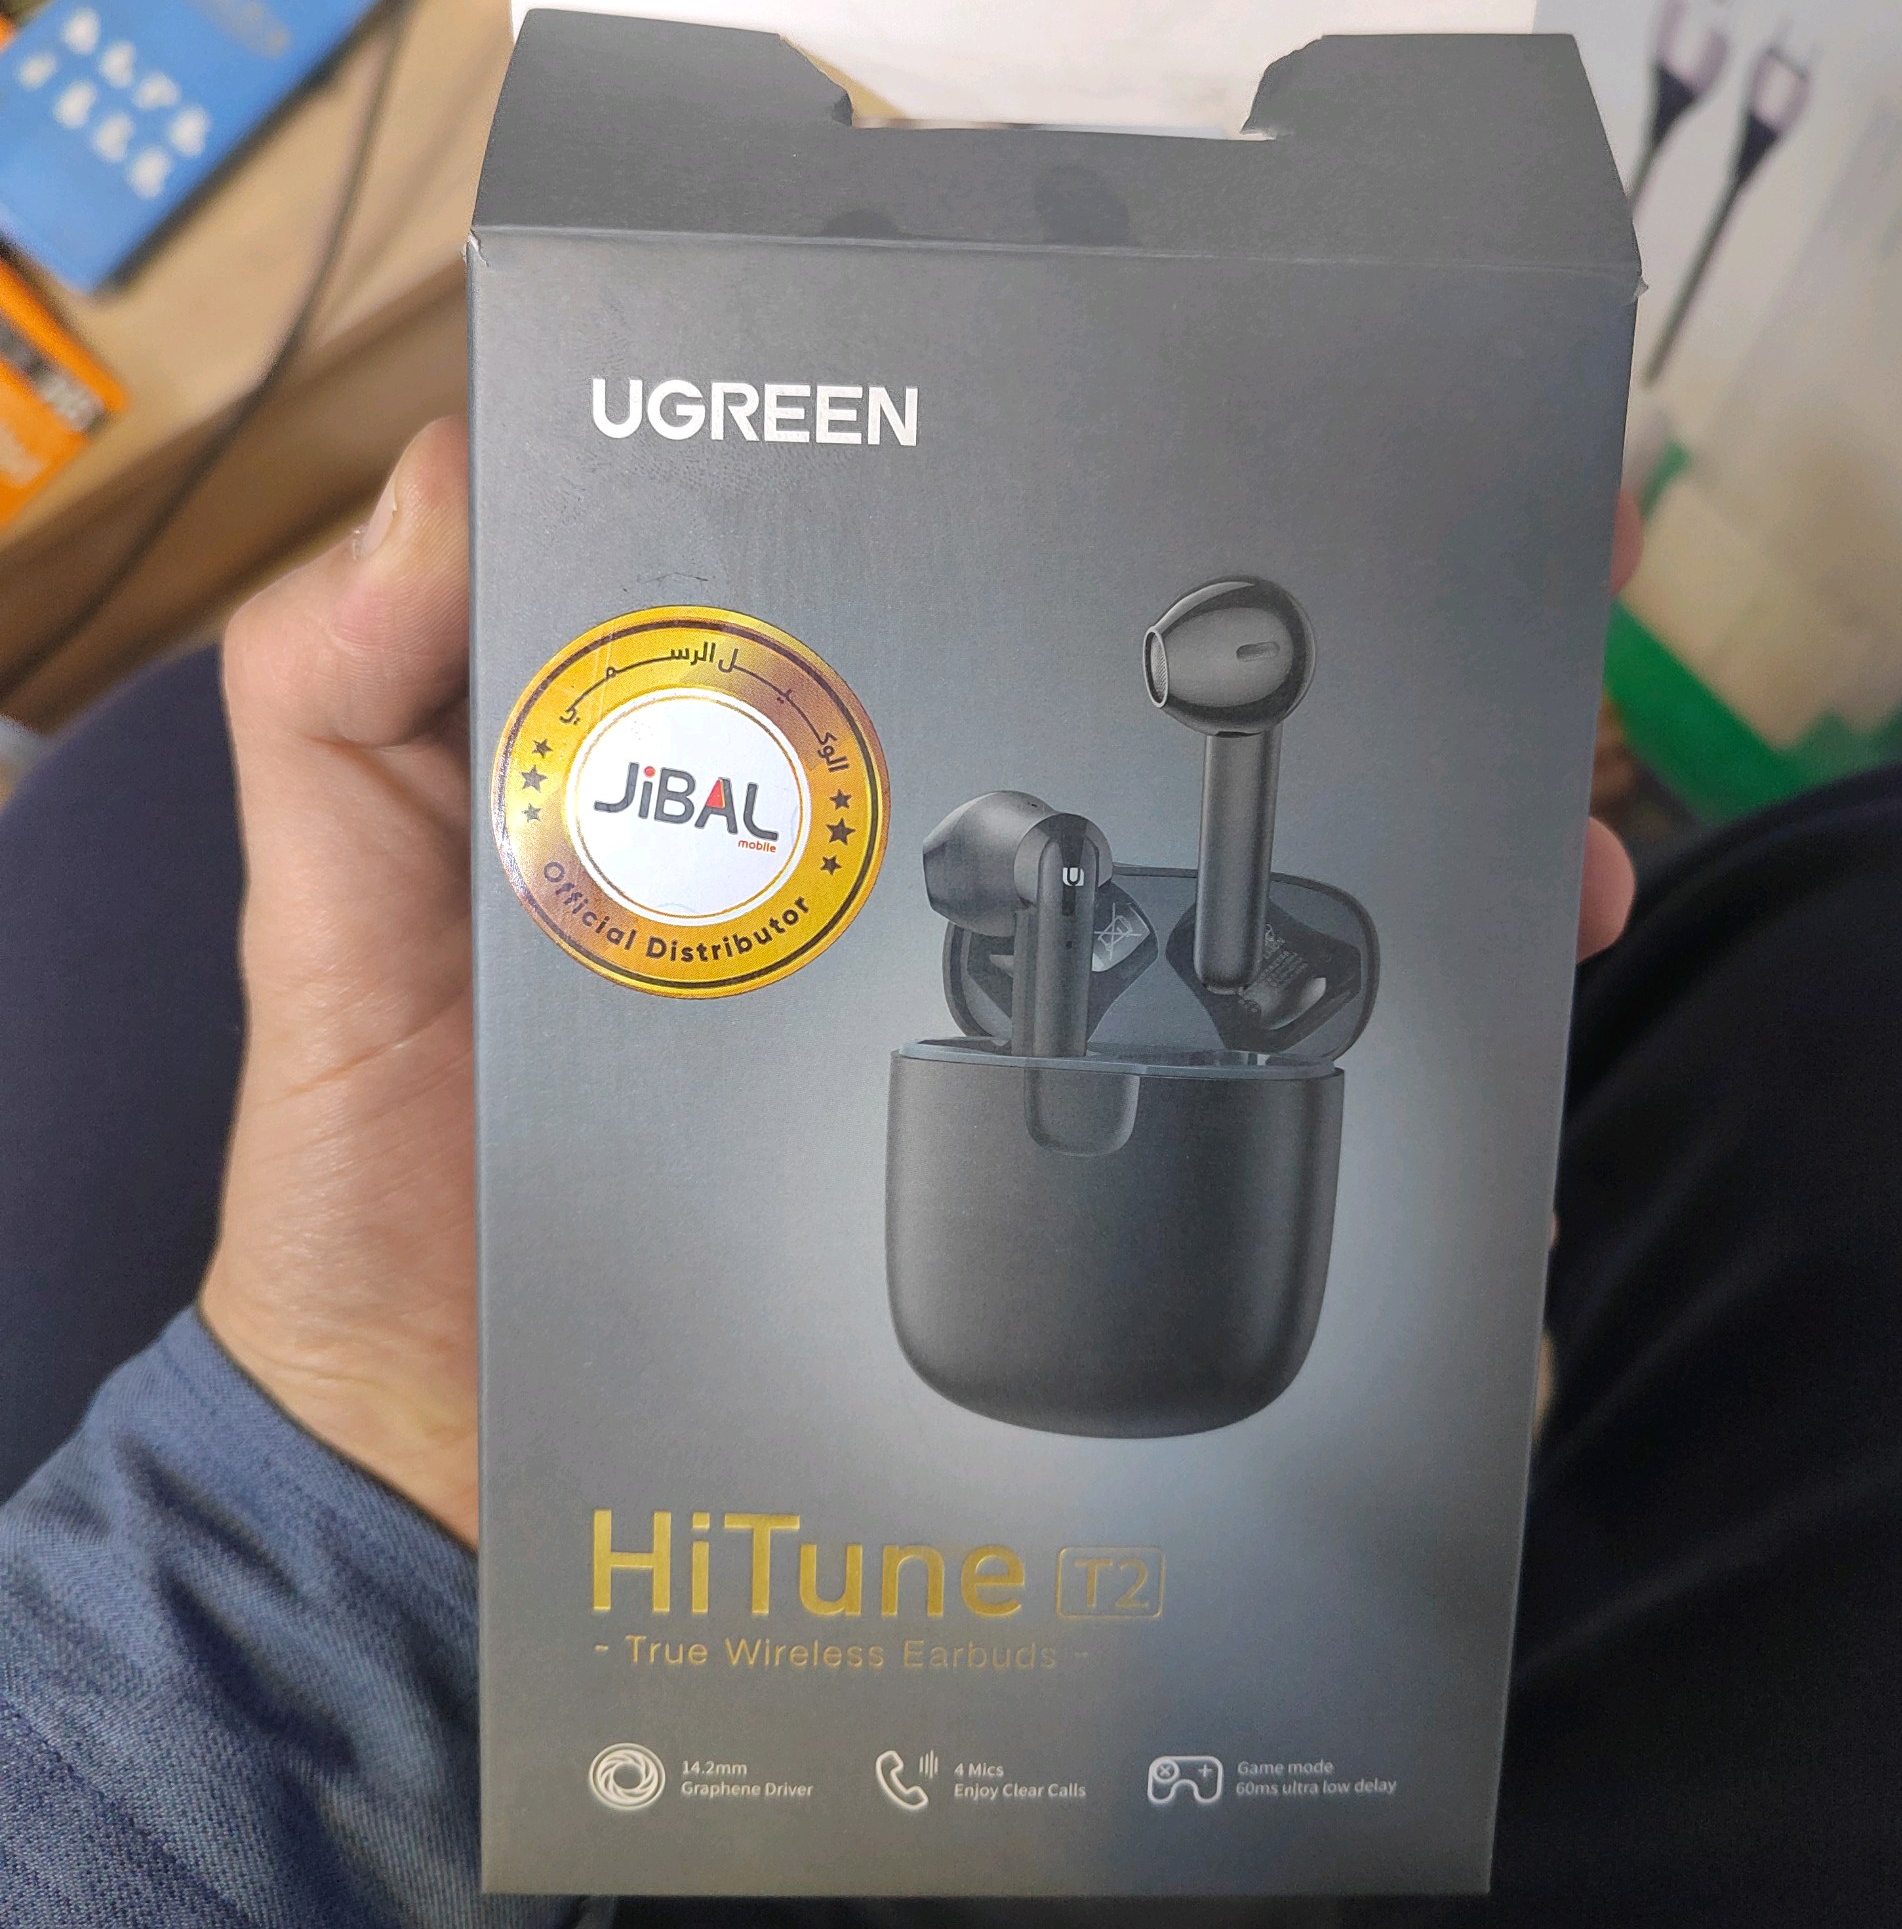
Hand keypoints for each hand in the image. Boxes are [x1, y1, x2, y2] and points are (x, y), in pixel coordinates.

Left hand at [200, 427, 1640, 1541]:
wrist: (443, 1493)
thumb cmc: (378, 1193)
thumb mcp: (328, 915)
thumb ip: (341, 698)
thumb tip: (449, 477)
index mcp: (738, 803)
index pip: (938, 601)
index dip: (1097, 504)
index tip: (1243, 434)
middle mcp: (885, 909)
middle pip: (1138, 764)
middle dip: (1326, 693)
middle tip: (1508, 629)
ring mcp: (965, 1061)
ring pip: (1218, 940)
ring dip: (1401, 879)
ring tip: (1545, 861)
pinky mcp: (1019, 1211)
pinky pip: (1205, 1135)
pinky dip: (1343, 1101)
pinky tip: (1477, 1078)